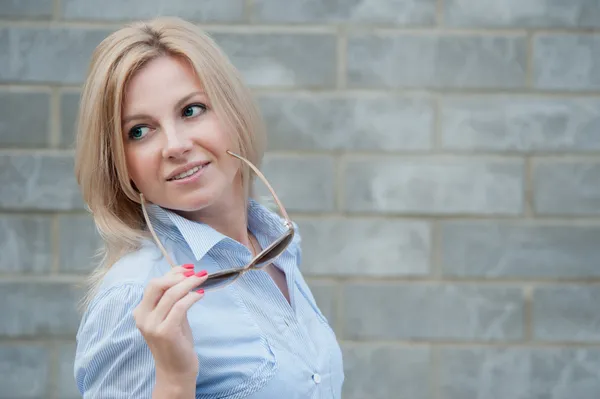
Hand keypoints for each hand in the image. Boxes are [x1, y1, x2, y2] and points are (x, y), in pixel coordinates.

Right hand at [133, 264, 206, 385]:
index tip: (188, 268)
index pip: (154, 284)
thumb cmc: (176, 342)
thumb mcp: (172, 316)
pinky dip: (191, 297)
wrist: (176, 371)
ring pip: (170, 294)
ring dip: (189, 283)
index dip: (172, 272)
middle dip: (177, 275)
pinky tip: (200, 295)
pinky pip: (179, 307)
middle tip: (195, 273)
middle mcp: (142, 317)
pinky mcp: (165, 332)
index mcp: (141, 312)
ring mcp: (152, 325)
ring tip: (203, 279)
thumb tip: (185, 275)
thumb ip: (173, 298)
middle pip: (156, 285)